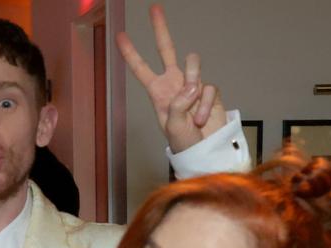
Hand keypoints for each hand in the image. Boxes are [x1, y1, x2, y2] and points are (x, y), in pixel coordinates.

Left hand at [115, 3, 226, 152]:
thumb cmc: (183, 142)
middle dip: (160, 29)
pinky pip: (208, 88)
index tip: (120, 36)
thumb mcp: (172, 125)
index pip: (141, 68)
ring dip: (193, 81)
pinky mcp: (209, 91)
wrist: (205, 151)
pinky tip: (202, 119)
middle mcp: (174, 83)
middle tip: (154, 9)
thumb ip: (178, 102)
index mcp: (157, 92)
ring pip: (193, 65)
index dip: (131, 53)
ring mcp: (193, 85)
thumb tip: (193, 85)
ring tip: (192, 104)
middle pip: (166, 49)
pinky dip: (206, 105)